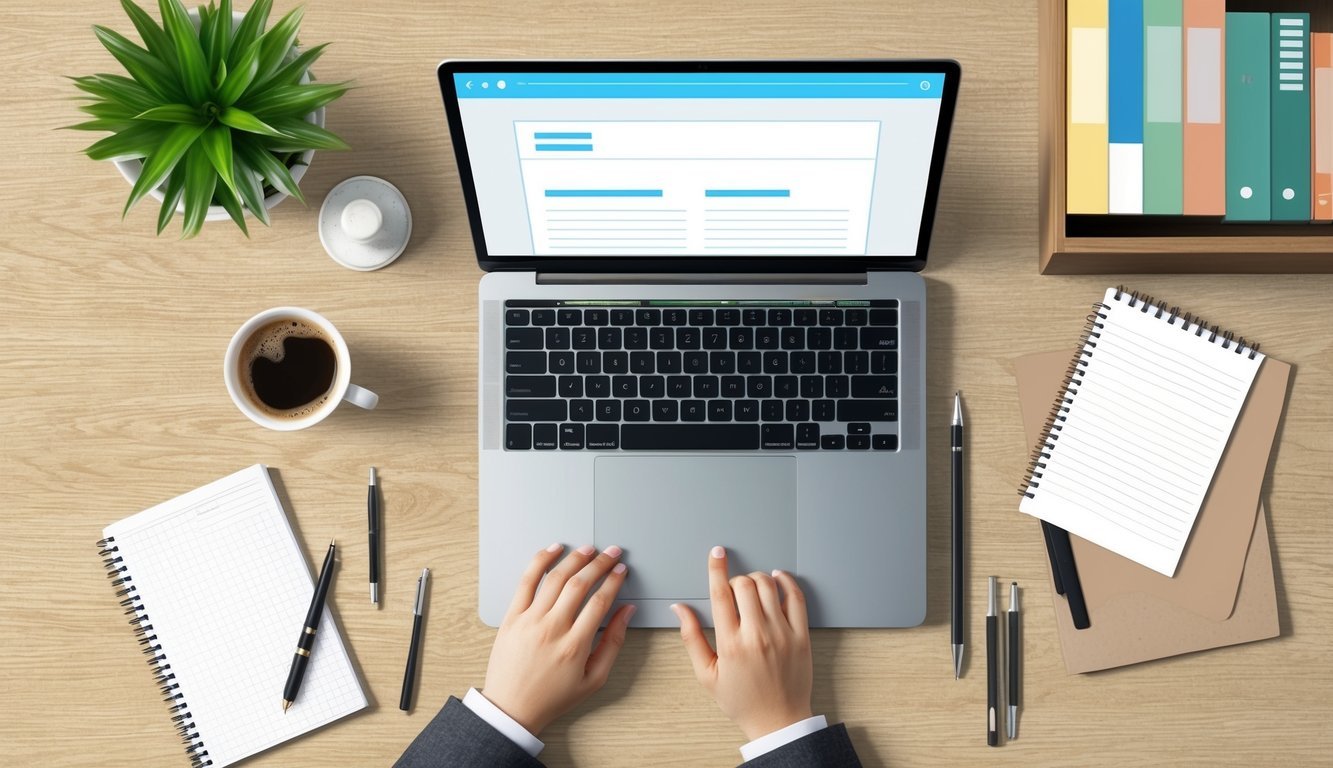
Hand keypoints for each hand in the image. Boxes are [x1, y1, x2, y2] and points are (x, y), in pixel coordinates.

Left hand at [481, 543, 634, 735]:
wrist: (511, 708)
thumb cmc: (552, 697)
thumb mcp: (593, 679)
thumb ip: (613, 643)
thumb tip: (626, 612)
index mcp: (575, 646)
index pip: (600, 602)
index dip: (614, 581)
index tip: (622, 570)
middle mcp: (552, 629)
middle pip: (580, 584)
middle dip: (600, 563)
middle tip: (612, 553)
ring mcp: (530, 620)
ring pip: (556, 578)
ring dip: (575, 558)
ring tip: (589, 549)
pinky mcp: (512, 616)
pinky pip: (526, 581)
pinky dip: (541, 561)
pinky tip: (553, 549)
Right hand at [672, 546, 813, 740]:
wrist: (778, 721)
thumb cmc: (742, 700)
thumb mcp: (707, 674)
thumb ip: (691, 638)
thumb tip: (680, 608)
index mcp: (731, 644)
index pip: (720, 594)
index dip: (716, 568)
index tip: (717, 553)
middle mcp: (757, 635)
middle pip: (744, 585)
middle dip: (735, 579)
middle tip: (733, 590)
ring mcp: (782, 634)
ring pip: (769, 586)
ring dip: (757, 578)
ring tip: (752, 587)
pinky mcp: (801, 636)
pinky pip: (796, 597)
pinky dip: (786, 581)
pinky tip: (778, 579)